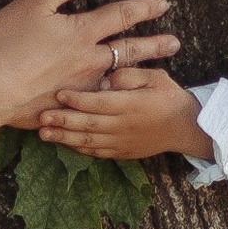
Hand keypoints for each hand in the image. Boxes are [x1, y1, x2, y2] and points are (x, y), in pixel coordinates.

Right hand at [0, 0, 179, 129]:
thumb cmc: (8, 42)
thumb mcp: (37, 1)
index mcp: (82, 32)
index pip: (121, 15)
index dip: (143, 7)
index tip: (163, 4)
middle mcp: (89, 61)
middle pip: (129, 51)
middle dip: (154, 45)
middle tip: (175, 43)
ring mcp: (82, 88)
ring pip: (119, 79)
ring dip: (139, 74)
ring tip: (155, 75)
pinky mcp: (69, 108)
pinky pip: (100, 105)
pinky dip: (114, 101)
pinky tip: (120, 103)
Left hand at [38, 67, 212, 161]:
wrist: (186, 128)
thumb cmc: (168, 97)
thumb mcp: (155, 77)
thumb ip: (129, 76)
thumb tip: (106, 78)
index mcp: (132, 105)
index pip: (100, 102)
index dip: (78, 100)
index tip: (59, 94)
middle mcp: (124, 125)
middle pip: (89, 124)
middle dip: (63, 120)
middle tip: (41, 116)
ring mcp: (122, 142)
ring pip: (89, 141)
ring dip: (64, 138)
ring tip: (43, 133)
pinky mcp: (121, 152)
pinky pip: (96, 152)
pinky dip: (78, 149)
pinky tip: (62, 142)